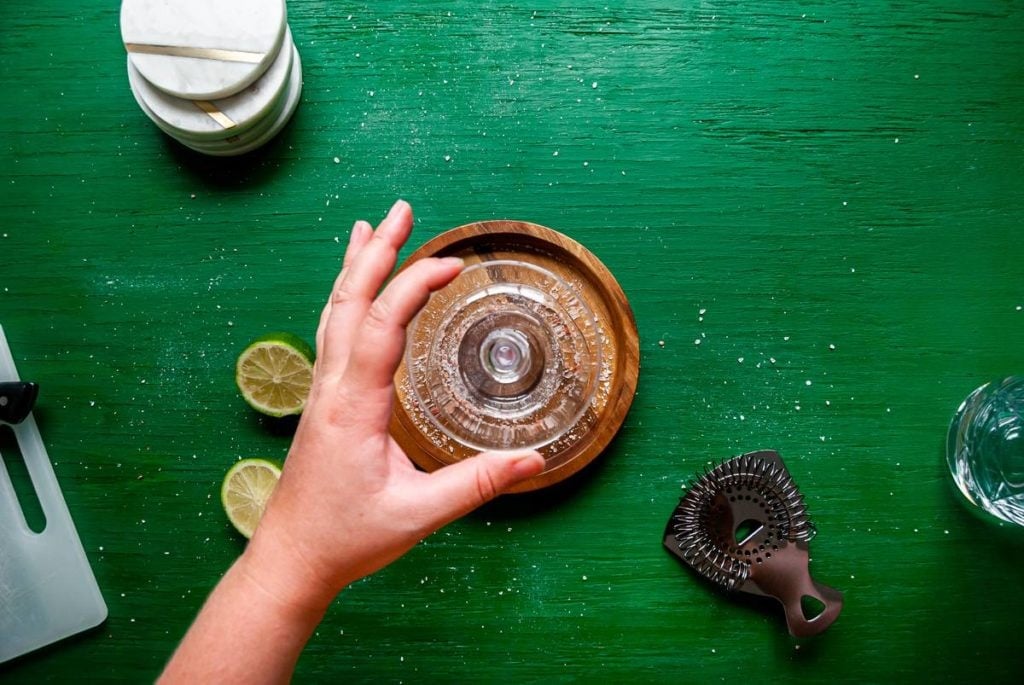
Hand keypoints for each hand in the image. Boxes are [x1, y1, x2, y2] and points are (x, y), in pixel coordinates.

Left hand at [243, 200, 544, 608]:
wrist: (290, 560)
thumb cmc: (345, 538)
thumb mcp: (418, 514)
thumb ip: (479, 484)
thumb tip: (535, 460)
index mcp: (352, 408)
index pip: (382, 328)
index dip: (414, 287)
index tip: (451, 263)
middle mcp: (331, 389)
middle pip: (349, 303)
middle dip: (377, 253)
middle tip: (403, 211)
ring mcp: (322, 392)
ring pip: (334, 312)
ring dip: (356, 267)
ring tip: (372, 227)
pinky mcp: (323, 401)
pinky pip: (332, 332)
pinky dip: (345, 298)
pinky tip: (351, 290)